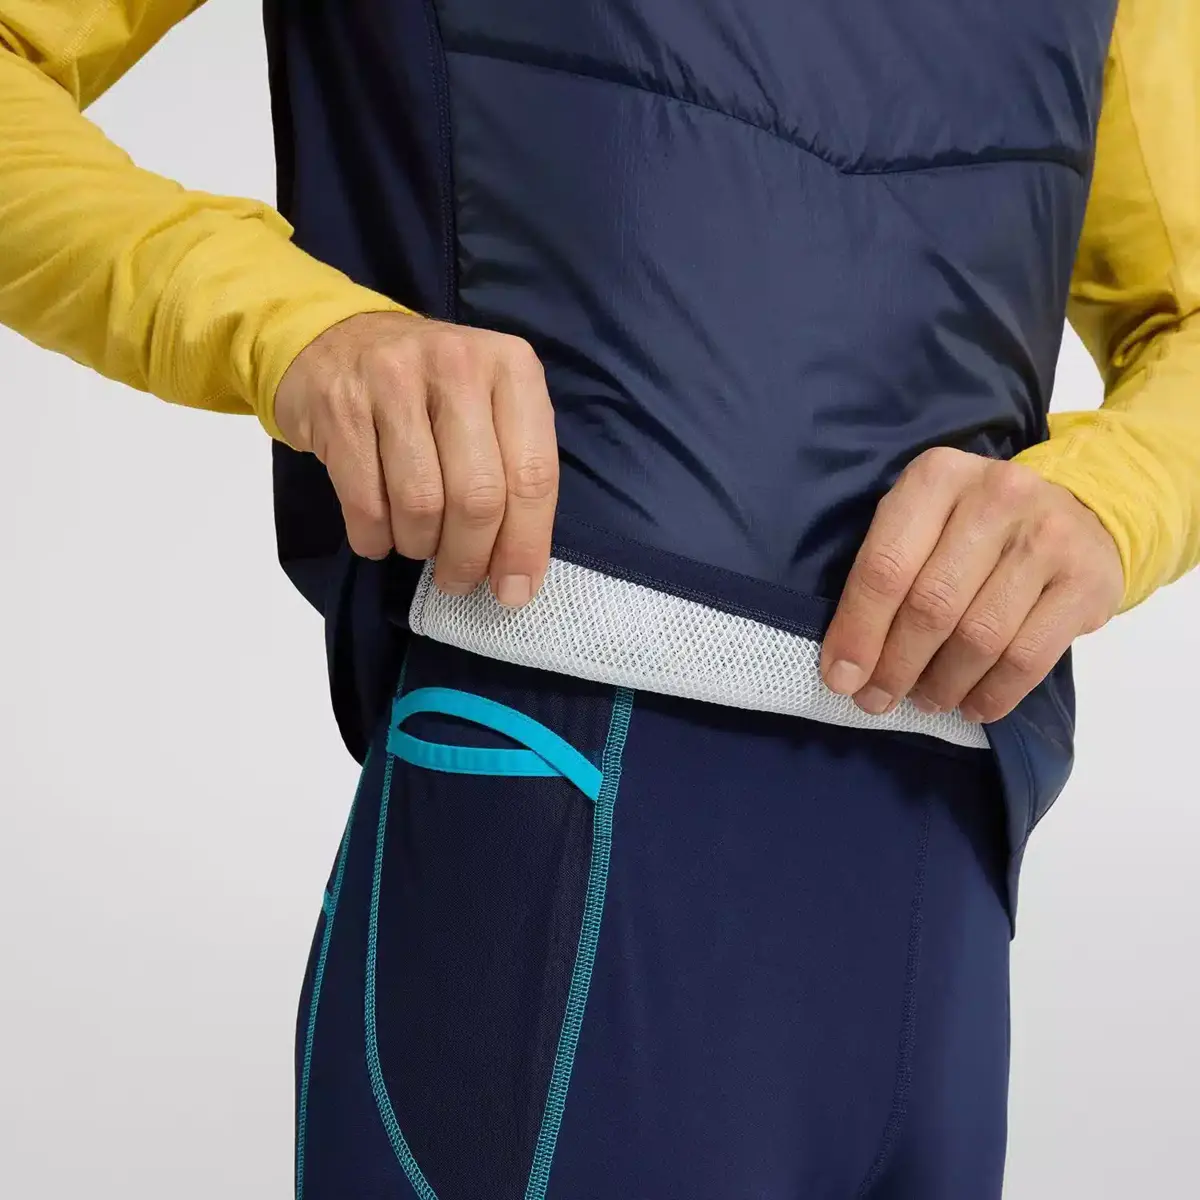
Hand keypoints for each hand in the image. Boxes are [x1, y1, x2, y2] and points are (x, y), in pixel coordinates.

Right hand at [274, 311, 557, 605]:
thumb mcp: (488, 409)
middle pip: (478, 496)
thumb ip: (512, 475)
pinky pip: (365, 502)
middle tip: (459, 579)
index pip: (533, 473)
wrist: (334, 341)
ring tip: (418, 545)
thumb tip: (517, 578)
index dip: (526, 544)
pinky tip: (379, 535)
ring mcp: (393, 380)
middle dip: (469, 557)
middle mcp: (457, 365)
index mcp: (511, 367)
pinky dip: (375, 538)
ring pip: (421, 503)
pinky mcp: (340, 407)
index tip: (514, 589)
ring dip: (420, 546)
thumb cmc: (429, 391)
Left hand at [820, 447, 1123, 722]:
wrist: (1082, 511)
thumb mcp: (925, 523)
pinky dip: (992, 694)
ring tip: (925, 701)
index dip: (858, 631)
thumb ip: (887, 574)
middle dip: (895, 667)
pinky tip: (973, 705)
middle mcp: (996, 496)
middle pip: (931, 605)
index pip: (886, 566)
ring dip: (942, 685)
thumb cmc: (976, 528)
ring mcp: (1049, 536)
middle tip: (877, 700)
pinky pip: (1028, 658)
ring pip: (979, 637)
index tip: (840, 679)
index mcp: (937, 477)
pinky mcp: (1087, 580)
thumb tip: (848, 666)